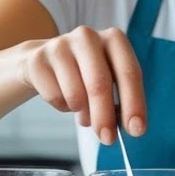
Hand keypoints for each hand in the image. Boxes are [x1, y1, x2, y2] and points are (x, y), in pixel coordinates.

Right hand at [19, 27, 145, 145]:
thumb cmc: (85, 73)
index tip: (137, 130)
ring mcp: (60, 46)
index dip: (134, 103)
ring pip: (75, 95)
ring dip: (82, 113)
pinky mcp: (38, 60)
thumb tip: (127, 128)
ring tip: (82, 109)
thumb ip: (120, 101)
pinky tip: (63, 96)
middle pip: (99, 83)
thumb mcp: (109, 79)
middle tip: (107, 139)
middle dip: (105, 116)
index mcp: (114, 39)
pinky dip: (62, 107)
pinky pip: (55, 97)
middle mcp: (87, 37)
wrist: (45, 61)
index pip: (129, 72)